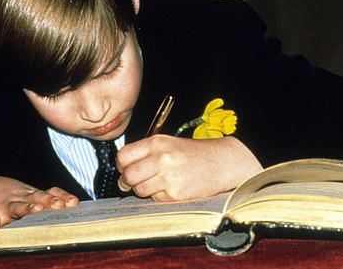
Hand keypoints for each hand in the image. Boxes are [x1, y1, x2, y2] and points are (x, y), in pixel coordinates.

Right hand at [0, 175, 78, 232]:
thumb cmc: (12, 197)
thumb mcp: (30, 194)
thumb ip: (47, 199)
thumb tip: (73, 206)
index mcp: (33, 195)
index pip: (50, 193)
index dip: (62, 196)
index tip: (74, 202)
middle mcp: (21, 199)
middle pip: (37, 197)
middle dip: (49, 200)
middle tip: (59, 204)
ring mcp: (5, 206)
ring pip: (17, 206)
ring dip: (26, 208)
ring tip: (36, 210)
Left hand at [116, 134, 261, 200]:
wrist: (221, 162)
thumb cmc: (194, 153)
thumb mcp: (168, 143)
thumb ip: (145, 152)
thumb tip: (123, 167)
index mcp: (157, 143)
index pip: (123, 156)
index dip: (121, 165)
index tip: (124, 169)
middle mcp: (161, 158)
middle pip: (128, 175)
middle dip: (126, 181)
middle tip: (131, 182)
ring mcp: (168, 177)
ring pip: (139, 190)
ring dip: (143, 190)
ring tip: (156, 183)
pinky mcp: (175, 194)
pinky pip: (155, 199)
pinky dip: (159, 196)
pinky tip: (170, 188)